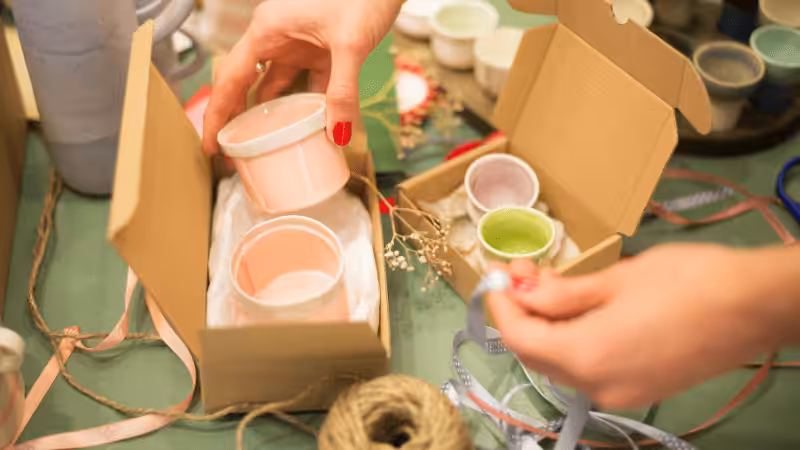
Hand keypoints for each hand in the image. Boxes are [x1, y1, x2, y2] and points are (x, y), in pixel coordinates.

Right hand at [202, 0, 402, 152]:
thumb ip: (343, 91)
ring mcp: (298, 45)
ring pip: (275, 88)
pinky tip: (308, 131)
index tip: (209, 145)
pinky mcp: (321, 51)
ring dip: (273, 117)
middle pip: (246, 86)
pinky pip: (306, 85)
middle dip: (238, 120)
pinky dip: (307, 108)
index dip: (217, 114)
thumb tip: (336, 134)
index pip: (231, 79)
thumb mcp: (350, 45)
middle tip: (231, 156)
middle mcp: (276, 37)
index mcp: (267, 30)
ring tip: (265, 149)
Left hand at [487, 243, 799, 409]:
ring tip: (548, 282)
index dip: (500, 304)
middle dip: (520, 313)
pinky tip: (577, 307)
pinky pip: (588, 367)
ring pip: (561, 362)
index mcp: (587, 357)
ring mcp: (620, 393)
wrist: (756, 306)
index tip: (495, 272)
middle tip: (521, 272)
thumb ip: (561, 292)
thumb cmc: (688, 281)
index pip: (519, 337)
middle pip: (536, 354)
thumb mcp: (617, 279)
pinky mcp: (639, 389)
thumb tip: (523, 290)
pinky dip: (572, 338)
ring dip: (546, 325)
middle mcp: (597, 386)